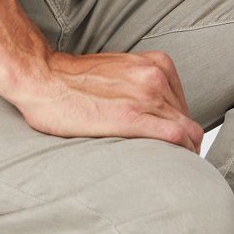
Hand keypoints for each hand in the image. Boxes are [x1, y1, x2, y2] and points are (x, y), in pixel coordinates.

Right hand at [10, 48, 204, 154]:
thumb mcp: (121, 71)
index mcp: (156, 63)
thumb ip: (143, 86)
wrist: (45, 79)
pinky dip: (180, 153)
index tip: (175, 147)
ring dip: (182, 153)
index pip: (185, 105)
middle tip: (171, 164)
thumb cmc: (76, 80)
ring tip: (166, 169)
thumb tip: (157, 114)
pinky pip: (175, 137)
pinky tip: (170, 166)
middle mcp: (156, 76)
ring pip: (187, 132)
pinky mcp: (132, 118)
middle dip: (185, 144)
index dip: (182, 128)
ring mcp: (146, 95)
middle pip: (188, 120)